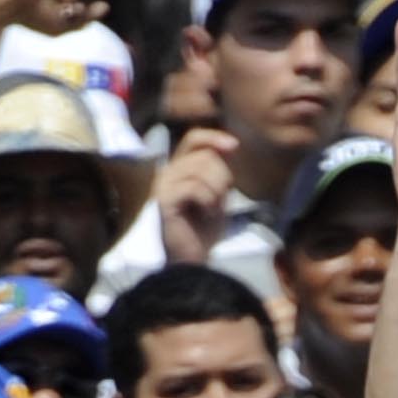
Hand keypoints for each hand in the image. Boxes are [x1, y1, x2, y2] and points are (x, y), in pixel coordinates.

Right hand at [155, 126, 239, 265]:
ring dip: (217, 193)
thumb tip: (230, 144)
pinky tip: (205, 216)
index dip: (214, 138)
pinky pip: (194, 187)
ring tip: (210, 211)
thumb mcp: (217, 194)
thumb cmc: (204, 229)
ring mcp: (163, 184)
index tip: (235, 147)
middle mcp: (167, 171)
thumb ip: (219, 171)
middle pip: (205, 156)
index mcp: (179, 168)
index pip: (193, 138)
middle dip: (223, 179)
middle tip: (217, 204)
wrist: (192, 259)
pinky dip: (208, 203)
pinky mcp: (163, 199)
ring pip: (201, 169)